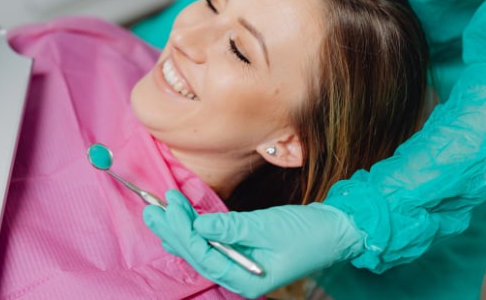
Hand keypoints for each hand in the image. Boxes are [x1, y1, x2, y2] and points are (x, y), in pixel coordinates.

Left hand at [143, 190, 363, 298]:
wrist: (334, 232)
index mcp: (245, 279)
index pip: (203, 256)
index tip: (169, 206)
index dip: (183, 231)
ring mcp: (240, 266)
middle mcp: (239, 277)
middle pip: (196, 255)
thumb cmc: (307, 232)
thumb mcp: (267, 227)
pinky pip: (212, 244)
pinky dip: (195, 231)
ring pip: (201, 250)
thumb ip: (232, 228)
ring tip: (158, 211)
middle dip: (173, 231)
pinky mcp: (243, 253)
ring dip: (179, 229)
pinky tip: (179, 222)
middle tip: (151, 208)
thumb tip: (199, 225)